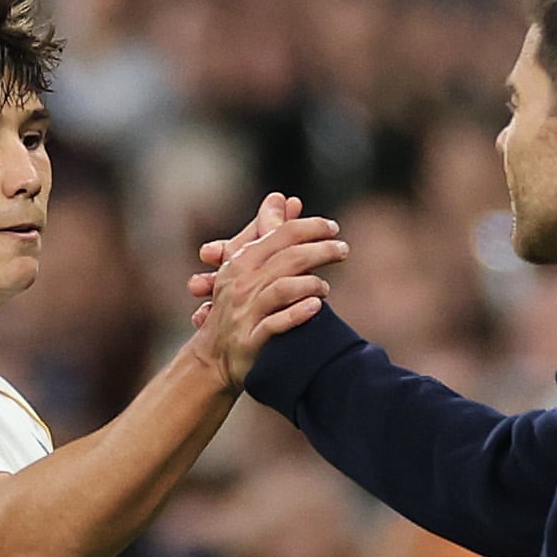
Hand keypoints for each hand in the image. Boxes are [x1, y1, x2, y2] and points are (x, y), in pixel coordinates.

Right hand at [188, 192, 346, 387]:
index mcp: (242, 262)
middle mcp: (242, 284)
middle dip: (321, 250)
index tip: (333, 228)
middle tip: (343, 250)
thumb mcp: (245, 266)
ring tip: (325, 287)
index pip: (280, 235)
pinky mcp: (251, 340)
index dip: (310, 227)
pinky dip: (298, 314)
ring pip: (282, 289)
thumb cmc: (236, 306)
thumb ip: (267, 231)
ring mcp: (246, 313)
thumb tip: (285, 198)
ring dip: (311, 283)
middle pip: (288, 258)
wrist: (213, 358)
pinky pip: (276, 324)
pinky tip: (316, 307)